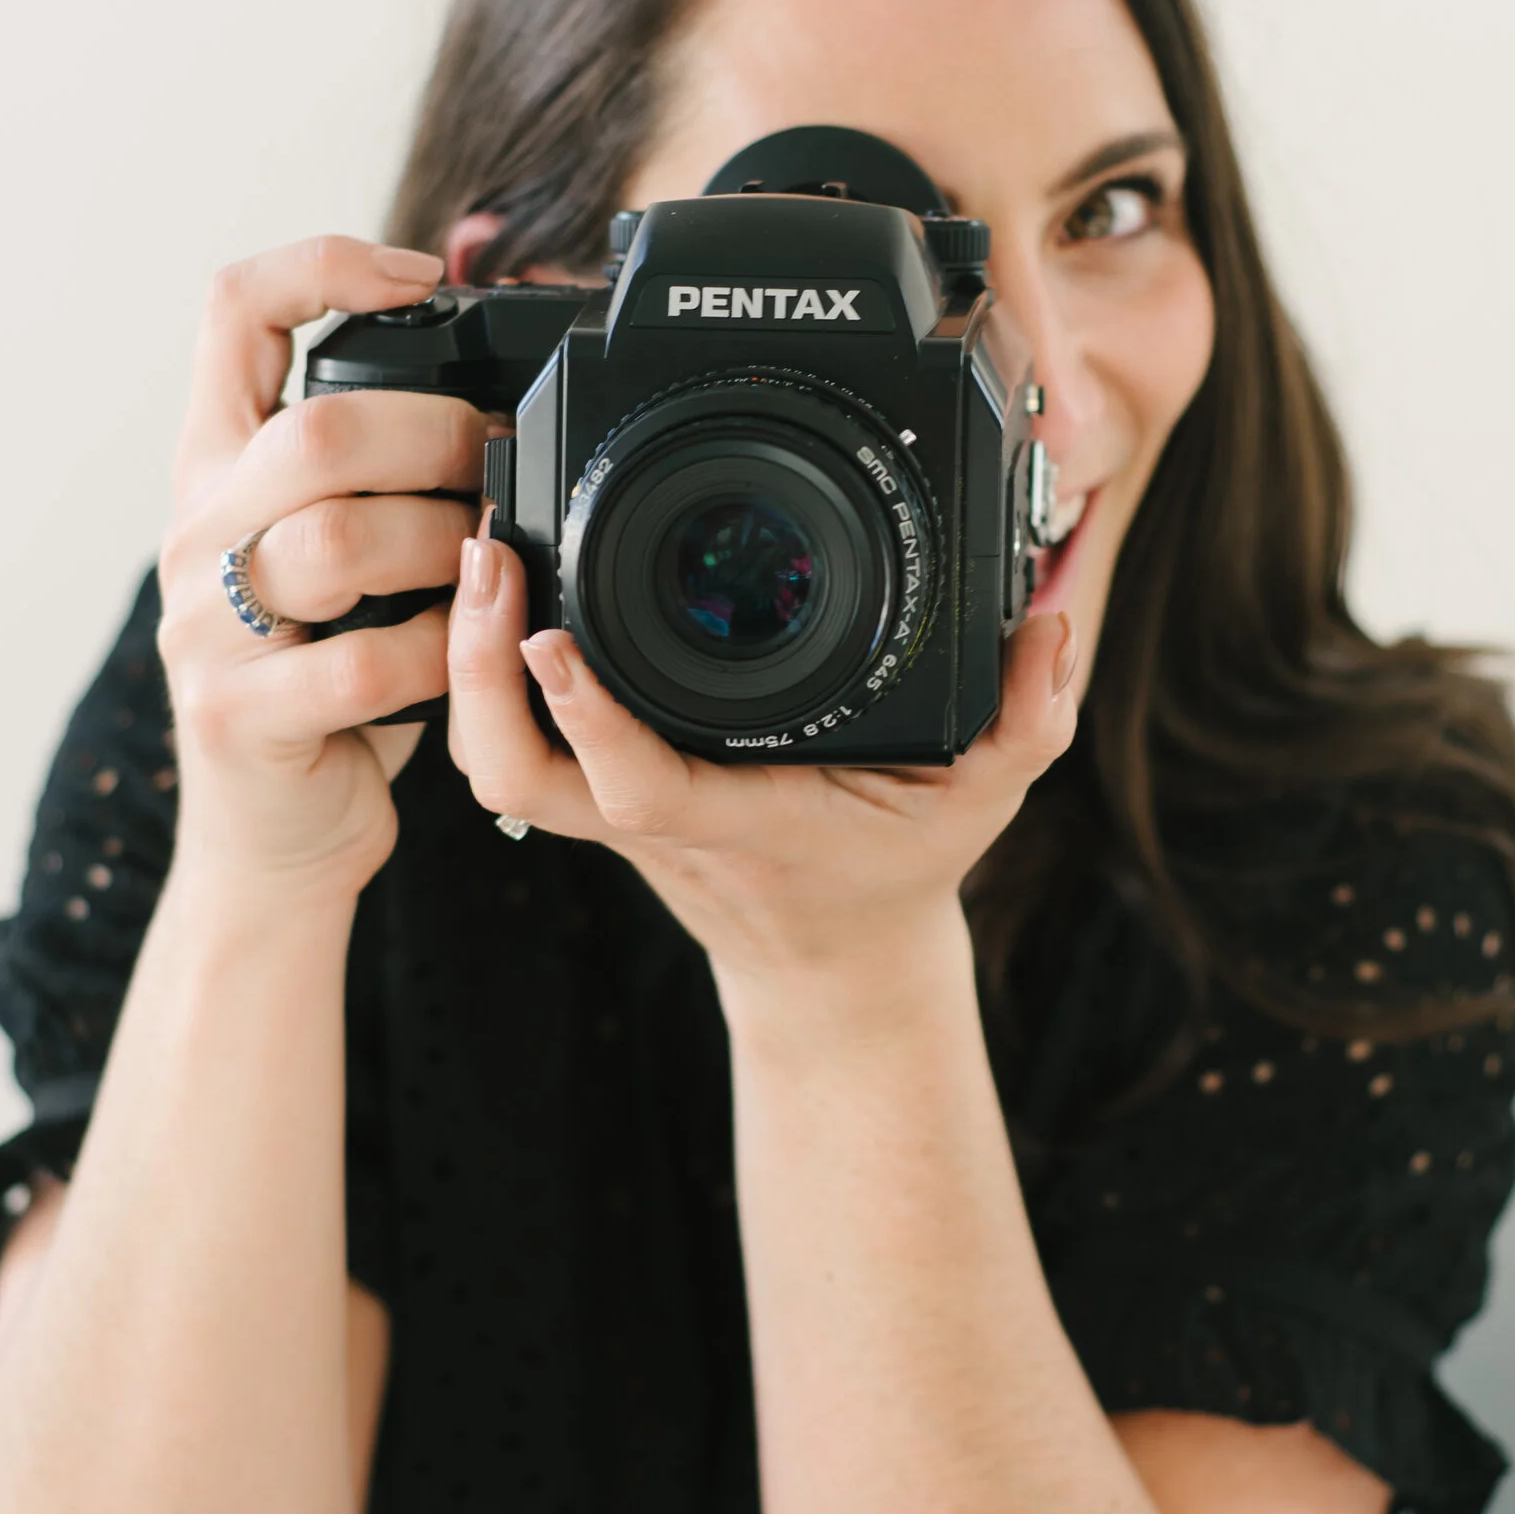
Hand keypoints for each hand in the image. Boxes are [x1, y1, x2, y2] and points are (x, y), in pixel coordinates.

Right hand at [157, 235, 489, 892]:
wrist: (271, 840)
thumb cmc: (325, 682)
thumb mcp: (330, 557)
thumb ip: (373, 472)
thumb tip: (493, 377)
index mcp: (213, 470)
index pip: (231, 310)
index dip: (322, 263)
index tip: (417, 273)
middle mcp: (193, 534)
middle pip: (309, 431)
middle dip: (433, 435)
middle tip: (495, 463)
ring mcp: (206, 629)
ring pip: (338, 542)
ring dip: (446, 546)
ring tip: (488, 563)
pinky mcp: (241, 718)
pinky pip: (365, 664)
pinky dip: (443, 654)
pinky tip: (468, 655)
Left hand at [444, 528, 1079, 996]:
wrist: (834, 964)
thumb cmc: (891, 872)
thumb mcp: (982, 801)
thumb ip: (1026, 718)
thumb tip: (1050, 627)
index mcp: (734, 818)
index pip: (637, 780)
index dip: (584, 713)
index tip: (551, 633)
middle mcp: (652, 815)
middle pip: (518, 770)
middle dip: (479, 669)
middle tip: (490, 552)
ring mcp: (608, 811)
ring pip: (493, 761)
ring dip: (464, 665)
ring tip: (483, 549)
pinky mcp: (592, 792)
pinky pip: (507, 743)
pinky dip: (480, 673)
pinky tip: (490, 585)